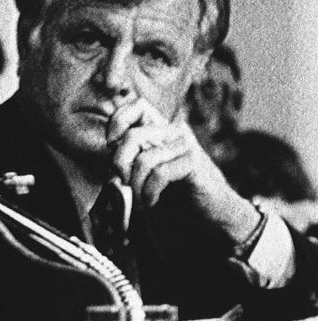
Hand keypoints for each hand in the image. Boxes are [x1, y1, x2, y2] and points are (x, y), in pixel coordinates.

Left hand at [106, 97, 258, 239]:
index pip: (136, 106)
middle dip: (119, 164)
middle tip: (124, 183)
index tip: (111, 147)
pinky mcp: (195, 163)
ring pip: (145, 159)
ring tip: (140, 199)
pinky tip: (152, 201)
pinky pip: (160, 174)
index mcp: (161, 129)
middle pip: (132, 136)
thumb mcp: (145, 172)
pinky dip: (149, 192)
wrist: (210, 215)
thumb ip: (129, 157)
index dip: (118, 123)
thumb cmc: (174, 194)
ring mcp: (186, 145)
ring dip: (136, 185)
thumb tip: (109, 148)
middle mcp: (174, 131)